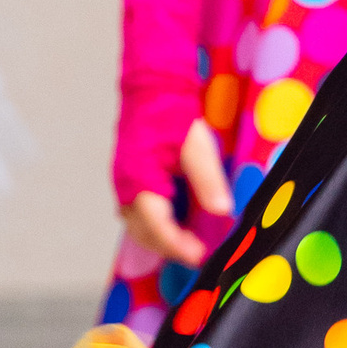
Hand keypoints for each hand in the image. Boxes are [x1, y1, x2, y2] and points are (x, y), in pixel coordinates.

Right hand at [125, 115, 234, 268]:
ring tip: (192, 243)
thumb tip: (222, 211)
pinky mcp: (128, 183)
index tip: (201, 257)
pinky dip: (158, 227)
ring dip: (163, 240)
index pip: (157, 227)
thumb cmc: (171, 114)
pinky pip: (139, 216)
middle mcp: (126, 188)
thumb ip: (208, 180)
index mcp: (139, 181)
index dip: (178, 247)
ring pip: (139, 228)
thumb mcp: (197, 146)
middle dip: (172, 249)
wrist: (150, 90)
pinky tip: (180, 224)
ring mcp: (124, 186)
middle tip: (201, 254)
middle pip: (145, 234)